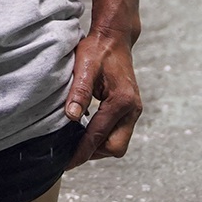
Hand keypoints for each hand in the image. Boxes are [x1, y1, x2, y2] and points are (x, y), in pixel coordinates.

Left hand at [64, 27, 141, 168]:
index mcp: (122, 101)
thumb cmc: (99, 49)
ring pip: (117, 143)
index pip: (99, 136)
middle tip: (71, 151)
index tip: (67, 163)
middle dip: (93, 152)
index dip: (82, 152)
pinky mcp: (130, 110)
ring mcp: (133, 111)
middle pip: (115, 148)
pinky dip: (102, 136)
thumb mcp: (84, 67)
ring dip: (98, 145)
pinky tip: (85, 131)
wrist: (115, 37)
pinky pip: (117, 133)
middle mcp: (132, 109)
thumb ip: (79, 92)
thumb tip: (70, 117)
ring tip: (75, 141)